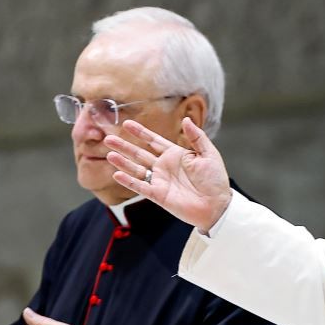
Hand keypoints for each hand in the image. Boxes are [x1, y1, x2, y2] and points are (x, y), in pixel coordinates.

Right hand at [104, 118, 232, 232]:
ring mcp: (160, 181)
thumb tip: (186, 120)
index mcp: (176, 155)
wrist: (217, 205)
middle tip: (108, 138)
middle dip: (124, 146)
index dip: (140, 132)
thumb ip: (197, 137)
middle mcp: (164, 167)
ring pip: (136, 169)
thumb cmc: (215, 180)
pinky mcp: (158, 195)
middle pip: (140, 154)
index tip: (127, 123)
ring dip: (123, 162)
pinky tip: (116, 174)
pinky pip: (140, 187)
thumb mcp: (209, 154)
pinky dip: (128, 181)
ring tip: (109, 154)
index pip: (154, 141)